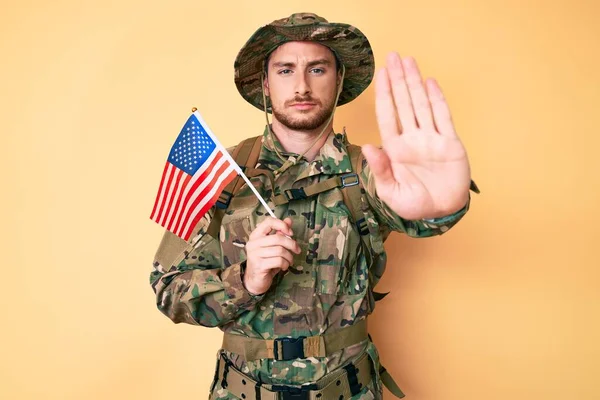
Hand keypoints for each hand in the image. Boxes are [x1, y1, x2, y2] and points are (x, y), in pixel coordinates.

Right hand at [243, 217, 299, 294]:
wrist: (255, 280)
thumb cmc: (265, 261)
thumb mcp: (273, 246)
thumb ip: (280, 233)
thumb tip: (289, 220)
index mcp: (256, 235)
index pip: (269, 222)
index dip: (282, 225)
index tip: (290, 233)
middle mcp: (253, 243)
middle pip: (278, 238)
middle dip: (292, 244)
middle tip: (297, 250)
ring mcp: (255, 255)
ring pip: (280, 250)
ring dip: (289, 257)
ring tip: (289, 261)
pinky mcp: (259, 266)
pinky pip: (279, 261)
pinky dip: (285, 264)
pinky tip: (284, 266)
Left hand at [362, 52, 471, 219]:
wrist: (441, 212)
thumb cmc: (413, 204)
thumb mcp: (391, 193)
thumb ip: (380, 171)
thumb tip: (370, 148)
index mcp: (395, 148)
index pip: (387, 115)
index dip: (384, 94)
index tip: (380, 74)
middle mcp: (412, 138)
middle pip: (403, 103)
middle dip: (398, 80)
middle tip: (393, 56)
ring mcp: (431, 138)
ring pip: (421, 104)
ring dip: (415, 83)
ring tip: (409, 61)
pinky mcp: (449, 143)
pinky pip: (443, 116)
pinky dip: (437, 99)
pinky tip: (430, 83)